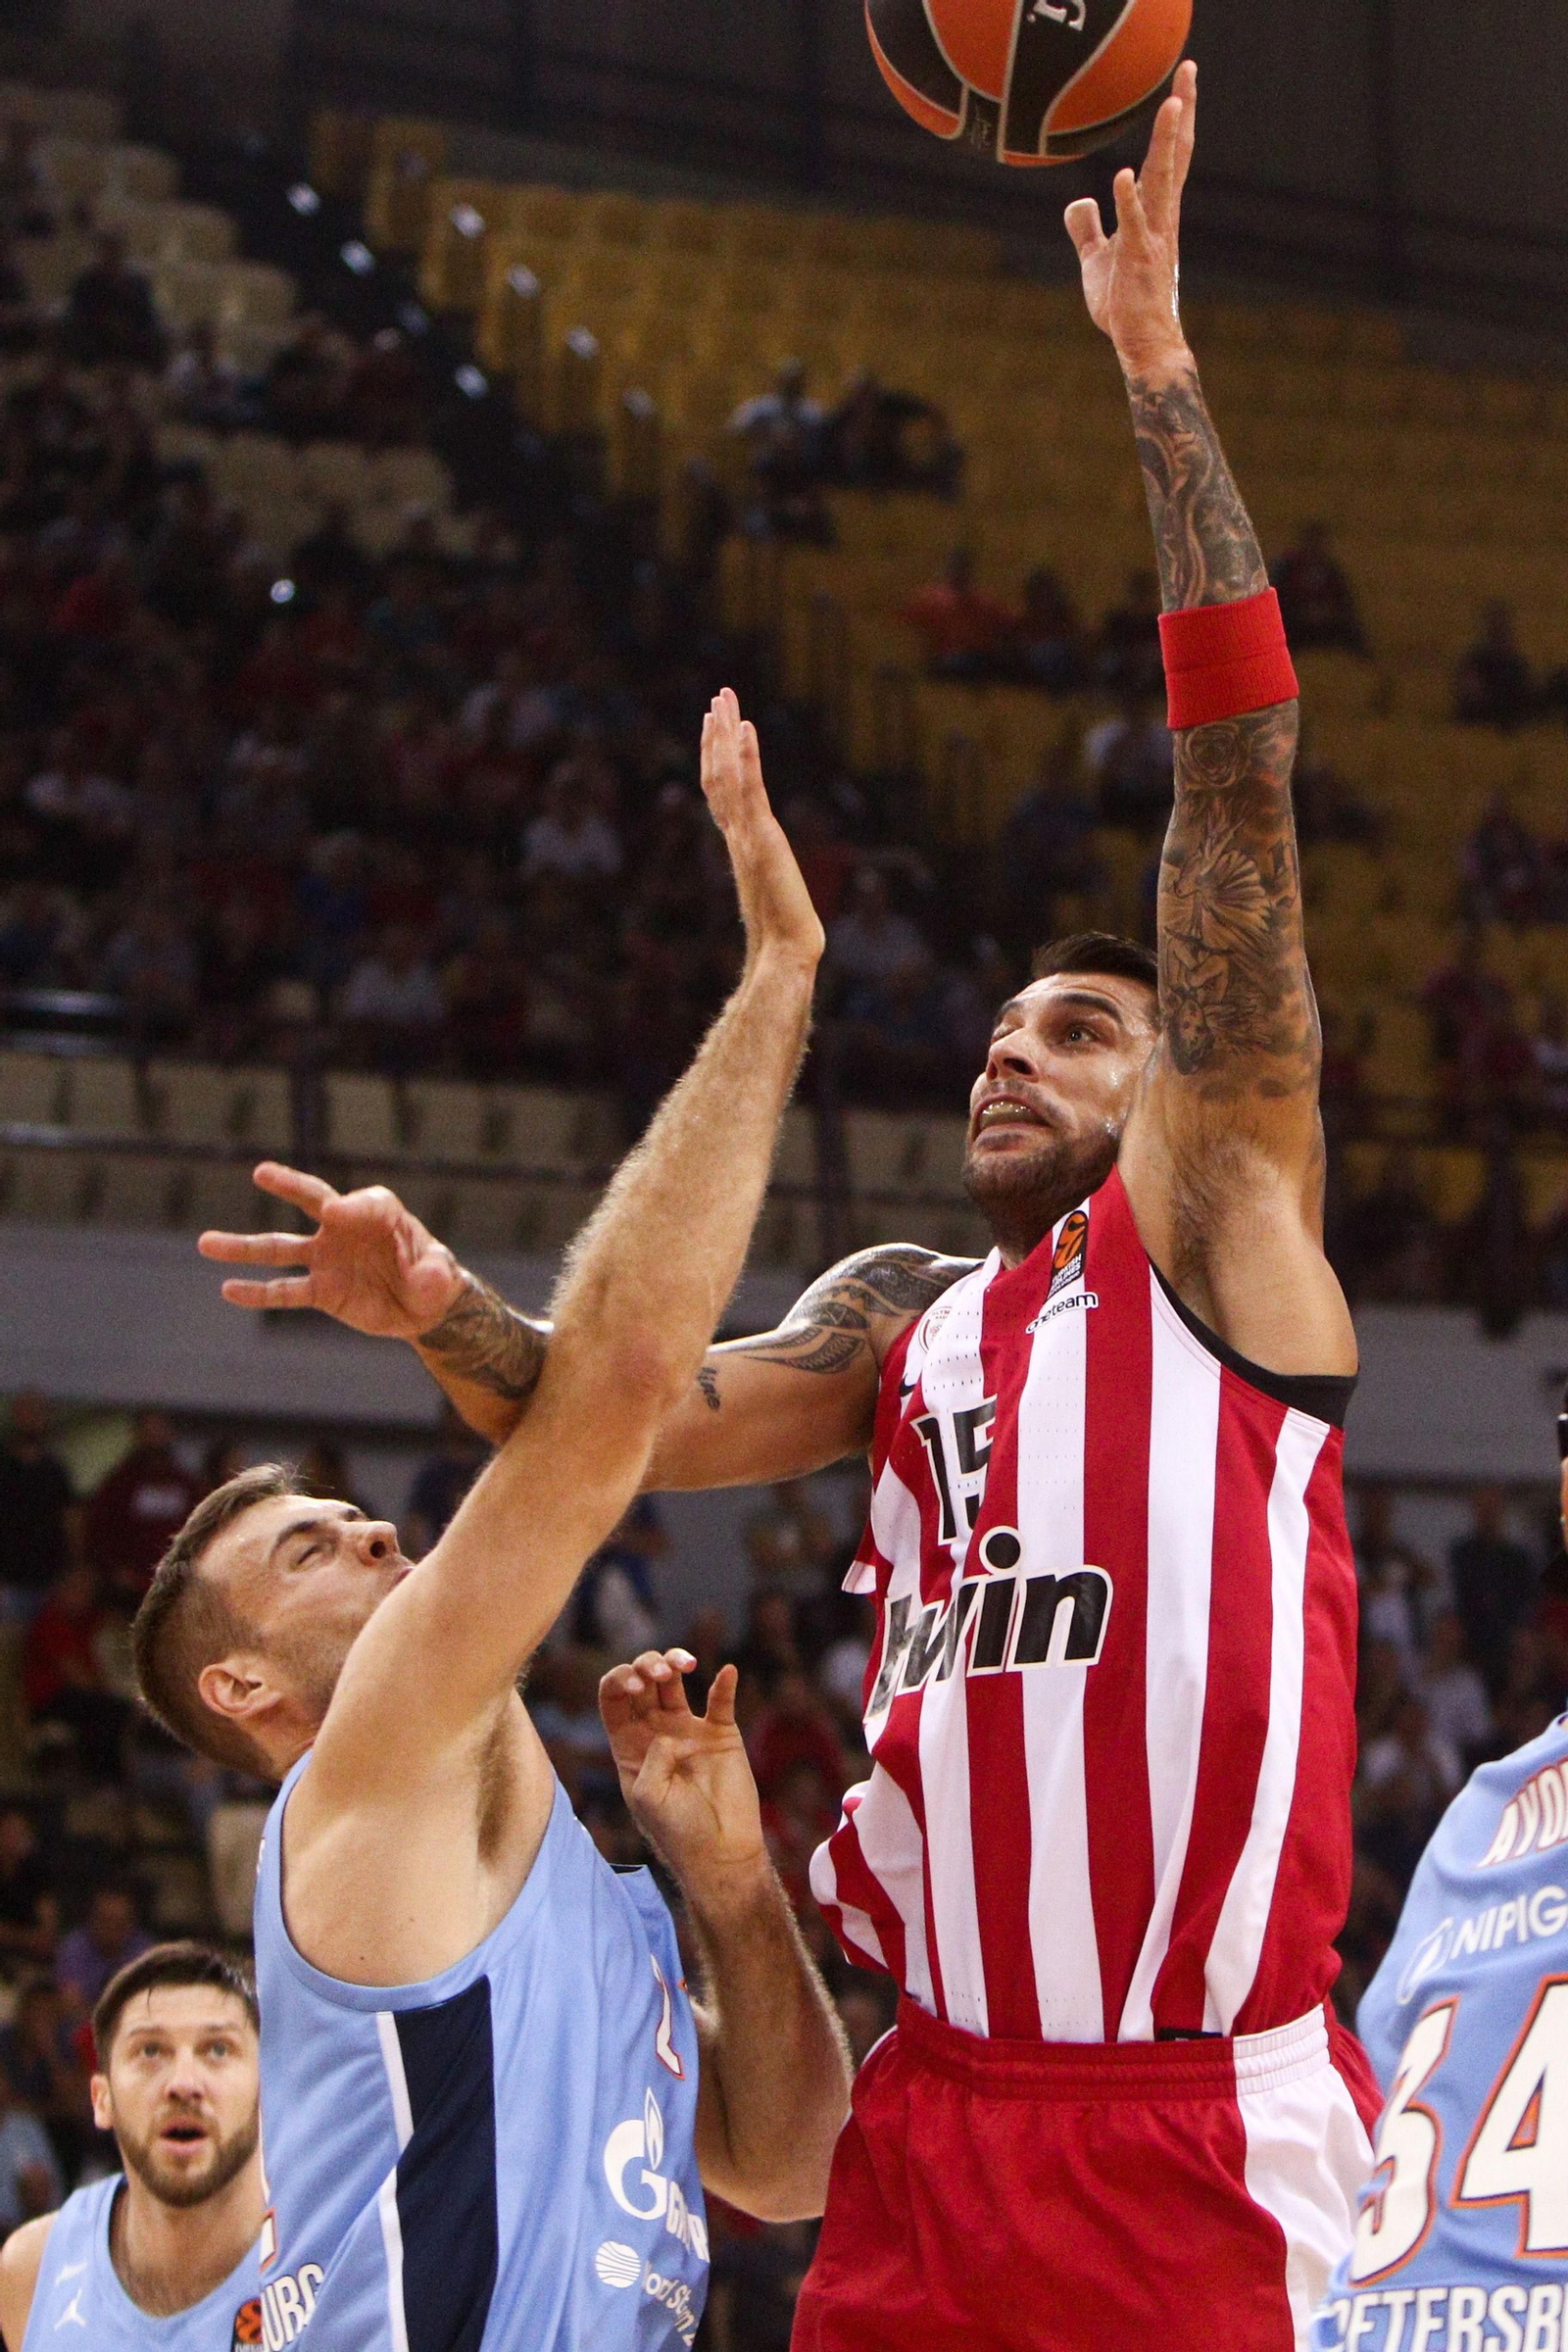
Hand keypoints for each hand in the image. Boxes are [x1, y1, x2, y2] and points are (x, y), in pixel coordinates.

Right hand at [197, 1162, 466, 1338]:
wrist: (423, 1306)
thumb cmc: (433, 1277)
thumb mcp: (441, 1275)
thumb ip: (436, 1273)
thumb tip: (430, 1276)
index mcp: (379, 1212)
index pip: (363, 1202)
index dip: (350, 1206)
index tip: (335, 1211)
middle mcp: (345, 1227)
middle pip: (312, 1200)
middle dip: (289, 1185)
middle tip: (262, 1172)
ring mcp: (326, 1257)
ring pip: (280, 1248)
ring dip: (244, 1247)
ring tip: (205, 1242)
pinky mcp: (320, 1290)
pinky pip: (285, 1290)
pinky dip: (258, 1292)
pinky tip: (228, 1290)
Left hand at [600, 1654, 766, 1899]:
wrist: (719, 1851)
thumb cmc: (676, 1829)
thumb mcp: (647, 1794)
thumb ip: (651, 1755)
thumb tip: (672, 1734)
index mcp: (628, 1744)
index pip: (614, 1698)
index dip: (618, 1681)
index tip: (634, 1685)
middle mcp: (655, 1730)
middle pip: (643, 1680)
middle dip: (646, 1665)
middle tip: (659, 1674)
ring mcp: (688, 1728)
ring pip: (675, 1680)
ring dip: (674, 1661)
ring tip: (683, 1665)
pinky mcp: (720, 1732)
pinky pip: (720, 1699)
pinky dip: (724, 1682)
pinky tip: (727, 1673)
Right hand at [701, 689, 824, 977]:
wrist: (787, 953)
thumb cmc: (786, 937)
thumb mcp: (776, 897)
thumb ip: (768, 884)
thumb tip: (771, 889)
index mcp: (741, 845)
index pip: (723, 793)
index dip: (717, 759)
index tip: (716, 728)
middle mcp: (739, 835)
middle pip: (719, 776)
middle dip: (716, 735)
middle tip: (717, 697)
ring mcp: (747, 835)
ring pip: (727, 776)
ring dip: (724, 735)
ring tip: (722, 700)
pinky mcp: (761, 839)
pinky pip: (750, 790)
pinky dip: (745, 758)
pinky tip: (744, 729)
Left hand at [1065, 59, 1196, 380]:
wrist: (1141, 342)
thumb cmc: (1124, 303)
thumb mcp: (1098, 259)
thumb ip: (1088, 228)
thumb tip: (1080, 203)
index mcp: (1154, 213)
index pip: (1166, 157)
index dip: (1172, 120)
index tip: (1181, 83)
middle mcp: (1161, 217)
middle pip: (1173, 155)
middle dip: (1180, 113)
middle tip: (1189, 70)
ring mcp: (1153, 237)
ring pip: (1161, 181)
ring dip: (1165, 143)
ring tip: (1172, 104)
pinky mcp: (1138, 261)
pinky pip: (1134, 225)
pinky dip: (1128, 200)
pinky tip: (1123, 175)